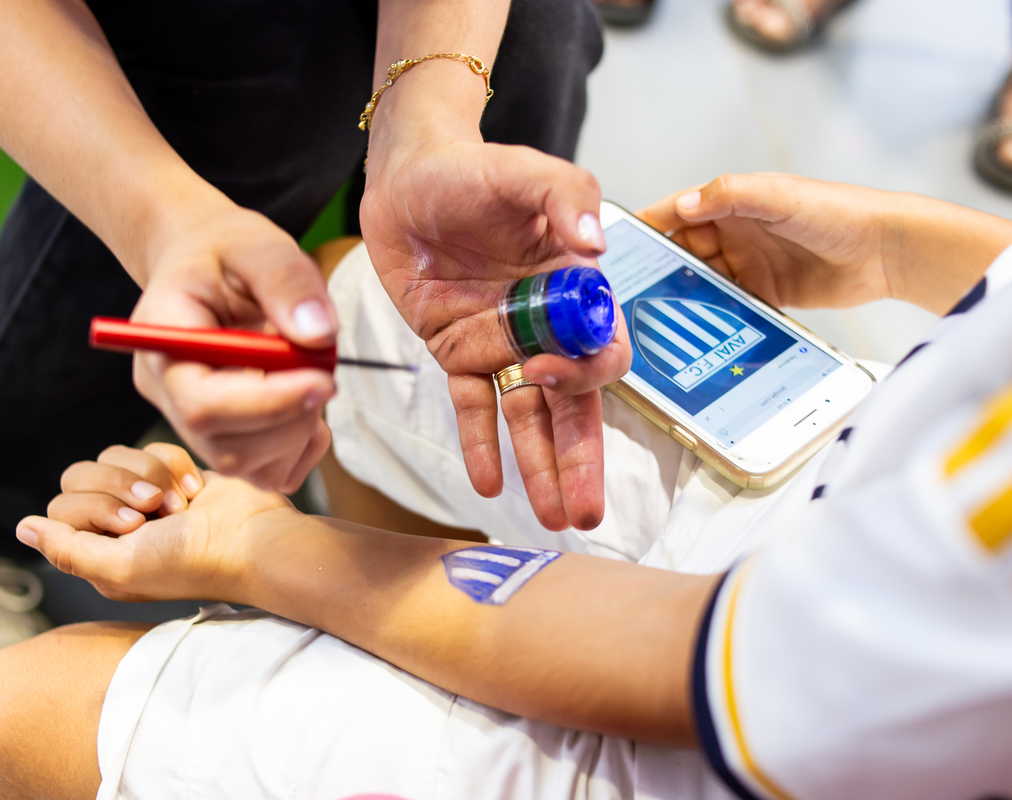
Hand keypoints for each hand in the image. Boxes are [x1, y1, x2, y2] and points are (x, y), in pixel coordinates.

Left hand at [18, 443, 295, 602]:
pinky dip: (173, 464)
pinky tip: (195, 489)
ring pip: (114, 456)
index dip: (95, 508)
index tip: (135, 526)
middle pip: (80, 475)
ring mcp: (146, 497)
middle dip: (121, 485)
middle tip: (156, 510)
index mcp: (98, 553)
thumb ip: (66, 549)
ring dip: (150, 475)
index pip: (61, 508)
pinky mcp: (175, 474)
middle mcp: (117, 525)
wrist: (256, 538)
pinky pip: (151, 448)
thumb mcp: (120, 567)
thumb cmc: (193, 561)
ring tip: (181, 502)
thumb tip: (23, 527)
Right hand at [132, 195, 336, 492]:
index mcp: (162, 342)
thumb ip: (287, 283)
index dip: (267, 404)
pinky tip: (307, 404)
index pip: (202, 403)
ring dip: (298, 431)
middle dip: (292, 419)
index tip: (323, 380)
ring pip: (250, 467)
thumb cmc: (227, 250)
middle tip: (325, 371)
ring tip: (311, 375)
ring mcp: (193, 424)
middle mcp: (167, 392)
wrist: (208, 262)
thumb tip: (318, 335)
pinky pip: (268, 472)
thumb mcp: (258, 245)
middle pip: (226, 447)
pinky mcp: (225, 439)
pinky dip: (300, 448)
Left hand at [361, 140, 632, 530]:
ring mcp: (502, 344)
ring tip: (553, 518)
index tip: (549, 371)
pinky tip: (490, 485)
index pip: (601, 349)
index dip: (585, 373)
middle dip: (581, 458)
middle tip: (586, 512)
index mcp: (575, 290)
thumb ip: (567, 196)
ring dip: (542, 467)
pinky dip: (481, 445)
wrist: (410, 176)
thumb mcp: (525, 172)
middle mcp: (545, 326)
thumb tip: (595, 244)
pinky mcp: (459, 351)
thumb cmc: (474, 171)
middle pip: (572, 404)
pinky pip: (475, 406)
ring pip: (529, 417)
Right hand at [638, 173, 898, 309]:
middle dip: (660, 269)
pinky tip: (697, 329)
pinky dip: (714, 315)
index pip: (678, 212)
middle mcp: (736, 232)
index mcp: (733, 202)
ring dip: (685, 295)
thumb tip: (682, 205)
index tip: (620, 246)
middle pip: (684, 252)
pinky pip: (729, 305)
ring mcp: (749, 264)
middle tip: (633, 292)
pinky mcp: (765, 293)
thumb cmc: (837, 212)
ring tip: (658, 315)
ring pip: (703, 282)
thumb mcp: (778, 196)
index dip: (649, 227)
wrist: (884, 251)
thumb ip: (729, 195)